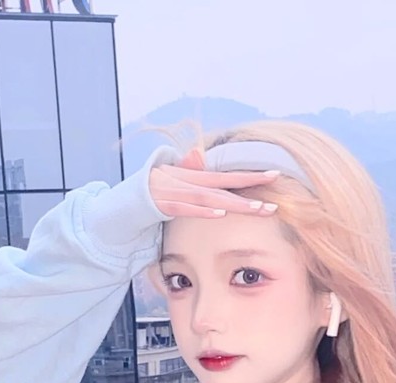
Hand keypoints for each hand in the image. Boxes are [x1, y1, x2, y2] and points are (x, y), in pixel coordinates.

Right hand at [149, 149, 279, 217]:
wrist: (120, 201)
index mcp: (193, 177)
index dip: (251, 175)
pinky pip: (185, 208)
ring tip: (256, 209)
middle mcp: (187, 182)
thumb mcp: (172, 181)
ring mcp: (175, 192)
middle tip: (275, 202)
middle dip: (251, 191)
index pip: (227, 176)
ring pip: (209, 197)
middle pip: (224, 187)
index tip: (275, 175)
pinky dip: (202, 210)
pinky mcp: (161, 204)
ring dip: (233, 203)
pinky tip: (219, 213)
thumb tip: (199, 155)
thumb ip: (188, 170)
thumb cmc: (150, 193)